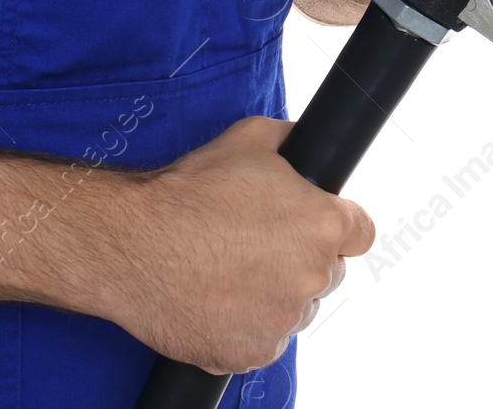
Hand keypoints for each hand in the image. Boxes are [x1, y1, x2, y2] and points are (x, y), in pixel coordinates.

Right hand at [98, 117, 372, 372]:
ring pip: (295, 308)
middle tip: (256, 245)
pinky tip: (217, 300)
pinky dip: (246, 326)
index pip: (361, 233)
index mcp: (321, 225)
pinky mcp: (251, 353)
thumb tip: (308, 143)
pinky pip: (264, 340)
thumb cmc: (188, 191)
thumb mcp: (248, 140)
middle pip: (327, 272)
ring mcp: (282, 320)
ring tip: (229, 272)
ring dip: (275, 295)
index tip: (314, 226)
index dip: (338, 225)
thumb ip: (292, 141)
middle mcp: (311, 276)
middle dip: (301, 259)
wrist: (130, 244)